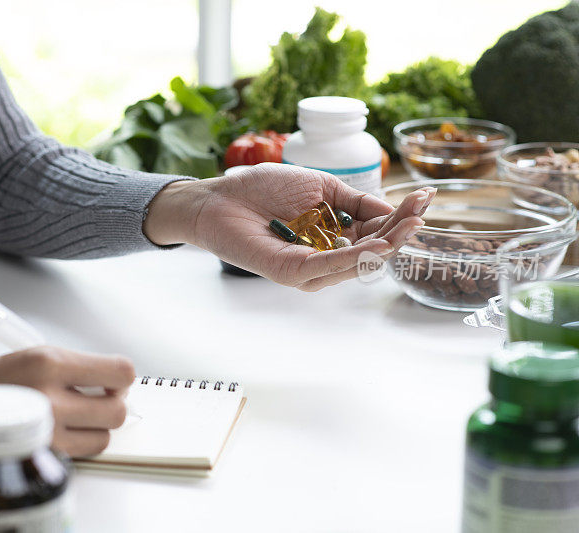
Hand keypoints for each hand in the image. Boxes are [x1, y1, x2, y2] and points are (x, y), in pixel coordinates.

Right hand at [0, 347, 135, 456]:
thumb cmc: (0, 377)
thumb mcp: (41, 355)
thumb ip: (83, 368)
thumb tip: (121, 384)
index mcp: (49, 362)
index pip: (120, 372)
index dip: (123, 378)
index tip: (114, 379)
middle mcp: (48, 398)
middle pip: (117, 410)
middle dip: (113, 404)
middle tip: (99, 398)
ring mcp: (44, 431)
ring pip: (104, 436)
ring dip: (97, 427)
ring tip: (77, 415)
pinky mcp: (40, 455)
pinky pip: (84, 452)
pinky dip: (81, 443)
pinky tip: (65, 430)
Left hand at [144, 163, 434, 290]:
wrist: (219, 197)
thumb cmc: (262, 188)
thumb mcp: (319, 186)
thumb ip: (353, 199)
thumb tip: (389, 207)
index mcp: (334, 235)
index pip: (376, 231)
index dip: (401, 217)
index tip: (425, 197)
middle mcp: (325, 256)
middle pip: (372, 250)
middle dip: (400, 231)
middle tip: (421, 211)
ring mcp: (309, 267)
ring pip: (356, 263)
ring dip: (385, 244)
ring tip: (408, 225)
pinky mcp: (291, 272)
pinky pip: (327, 268)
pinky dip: (352, 256)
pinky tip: (376, 243)